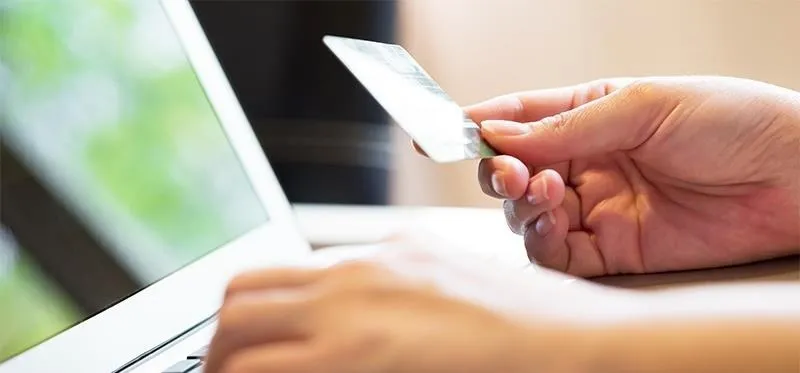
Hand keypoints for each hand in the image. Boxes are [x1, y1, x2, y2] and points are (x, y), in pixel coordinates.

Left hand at [202, 235, 631, 372]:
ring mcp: (355, 325)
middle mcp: (354, 284)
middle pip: (237, 307)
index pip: (265, 282)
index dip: (240, 325)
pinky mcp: (364, 363)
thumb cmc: (530, 321)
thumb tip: (343, 316)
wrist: (577, 343)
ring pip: (241, 348)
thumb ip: (387, 291)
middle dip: (223, 348)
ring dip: (236, 367)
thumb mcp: (447, 282)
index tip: (242, 353)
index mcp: (374, 261)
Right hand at [456, 76, 799, 276]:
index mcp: (592, 115)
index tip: (434, 129)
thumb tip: (498, 132)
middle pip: (514, 169)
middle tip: (504, 168)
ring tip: (542, 188)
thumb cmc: (734, 122)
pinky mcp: (614, 251)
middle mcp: (588, 163)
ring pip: (527, 214)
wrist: (797, 178)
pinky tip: (551, 219)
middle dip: (497, 169)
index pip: (520, 117)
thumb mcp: (643, 105)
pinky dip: (540, 239)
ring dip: (519, 203)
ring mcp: (598, 207)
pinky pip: (557, 252)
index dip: (475, 123)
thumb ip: (566, 127)